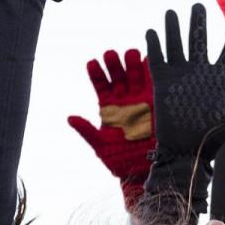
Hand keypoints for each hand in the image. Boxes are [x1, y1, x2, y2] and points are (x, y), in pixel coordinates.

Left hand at [66, 48, 154, 201]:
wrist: (141, 170)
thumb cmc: (119, 160)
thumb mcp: (100, 146)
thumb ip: (86, 130)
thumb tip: (70, 118)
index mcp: (107, 108)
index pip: (100, 85)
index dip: (96, 73)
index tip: (92, 62)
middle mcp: (122, 101)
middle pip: (117, 76)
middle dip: (114, 65)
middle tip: (111, 54)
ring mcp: (138, 101)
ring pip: (134, 77)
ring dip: (131, 64)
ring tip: (129, 53)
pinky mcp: (154, 105)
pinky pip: (152, 85)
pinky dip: (151, 73)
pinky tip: (150, 61)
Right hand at [146, 5, 224, 168]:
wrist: (187, 150)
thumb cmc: (214, 136)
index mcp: (219, 77)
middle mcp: (199, 72)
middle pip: (199, 41)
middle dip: (198, 23)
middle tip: (198, 5)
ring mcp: (180, 76)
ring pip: (177, 45)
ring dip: (174, 29)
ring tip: (171, 11)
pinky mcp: (163, 83)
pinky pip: (158, 60)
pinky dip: (155, 46)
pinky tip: (152, 32)